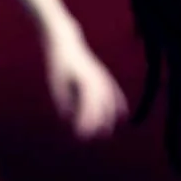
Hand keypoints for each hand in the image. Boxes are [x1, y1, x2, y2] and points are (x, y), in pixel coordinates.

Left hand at [43, 23, 129, 139]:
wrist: (66, 42)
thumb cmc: (59, 63)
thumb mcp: (57, 82)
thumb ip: (63, 100)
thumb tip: (67, 116)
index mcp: (84, 81)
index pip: (88, 106)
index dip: (87, 122)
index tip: (82, 135)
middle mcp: (97, 79)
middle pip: (101, 106)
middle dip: (98, 123)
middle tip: (94, 138)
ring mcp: (102, 76)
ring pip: (110, 101)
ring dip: (109, 117)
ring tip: (106, 132)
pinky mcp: (103, 75)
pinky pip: (115, 92)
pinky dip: (119, 103)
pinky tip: (122, 114)